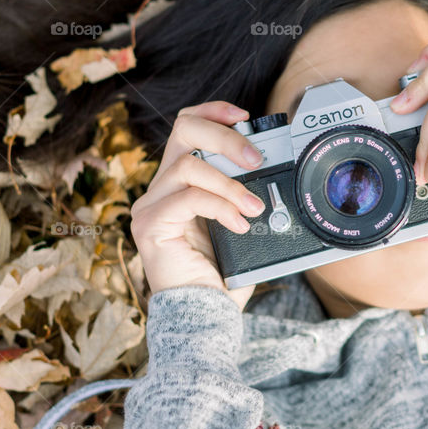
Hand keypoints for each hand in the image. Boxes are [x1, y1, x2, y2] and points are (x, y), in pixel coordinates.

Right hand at [129, 101, 265, 309]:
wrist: (206, 316)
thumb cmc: (224, 275)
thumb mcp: (240, 223)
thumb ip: (245, 193)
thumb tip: (277, 169)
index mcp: (179, 182)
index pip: (187, 128)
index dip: (213, 112)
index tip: (244, 116)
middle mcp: (160, 189)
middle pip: (183, 131)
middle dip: (225, 136)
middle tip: (256, 158)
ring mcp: (150, 207)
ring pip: (188, 166)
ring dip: (230, 183)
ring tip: (255, 207)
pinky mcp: (150, 226)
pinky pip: (188, 198)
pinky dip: (220, 206)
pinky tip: (239, 224)